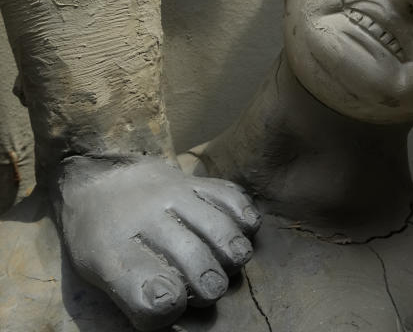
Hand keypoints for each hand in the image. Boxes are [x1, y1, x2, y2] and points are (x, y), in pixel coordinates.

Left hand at [53, 155, 260, 329]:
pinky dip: (245, 217)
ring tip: (231, 264)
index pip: (146, 290)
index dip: (167, 305)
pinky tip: (243, 231)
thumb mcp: (94, 269)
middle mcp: (144, 219)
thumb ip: (130, 294)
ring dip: (233, 253)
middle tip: (210, 290)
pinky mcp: (196, 181)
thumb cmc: (100, 237)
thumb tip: (171, 308)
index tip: (174, 304)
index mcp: (110, 252)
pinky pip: (231, 197)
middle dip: (209, 285)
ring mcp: (173, 195)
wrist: (102, 178)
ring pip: (218, 228)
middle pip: (192, 259)